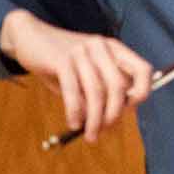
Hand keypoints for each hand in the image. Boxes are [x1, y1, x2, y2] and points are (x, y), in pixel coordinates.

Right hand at [0, 9, 152, 142]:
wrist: (29, 38)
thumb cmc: (62, 61)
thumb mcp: (85, 73)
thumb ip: (100, 91)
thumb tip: (111, 122)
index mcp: (114, 49)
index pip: (143, 69)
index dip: (142, 91)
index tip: (130, 110)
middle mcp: (101, 47)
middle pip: (118, 86)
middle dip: (114, 114)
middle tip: (105, 131)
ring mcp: (82, 52)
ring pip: (96, 92)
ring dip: (94, 119)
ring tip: (91, 136)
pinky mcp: (62, 59)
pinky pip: (73, 91)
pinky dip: (75, 111)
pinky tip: (74, 124)